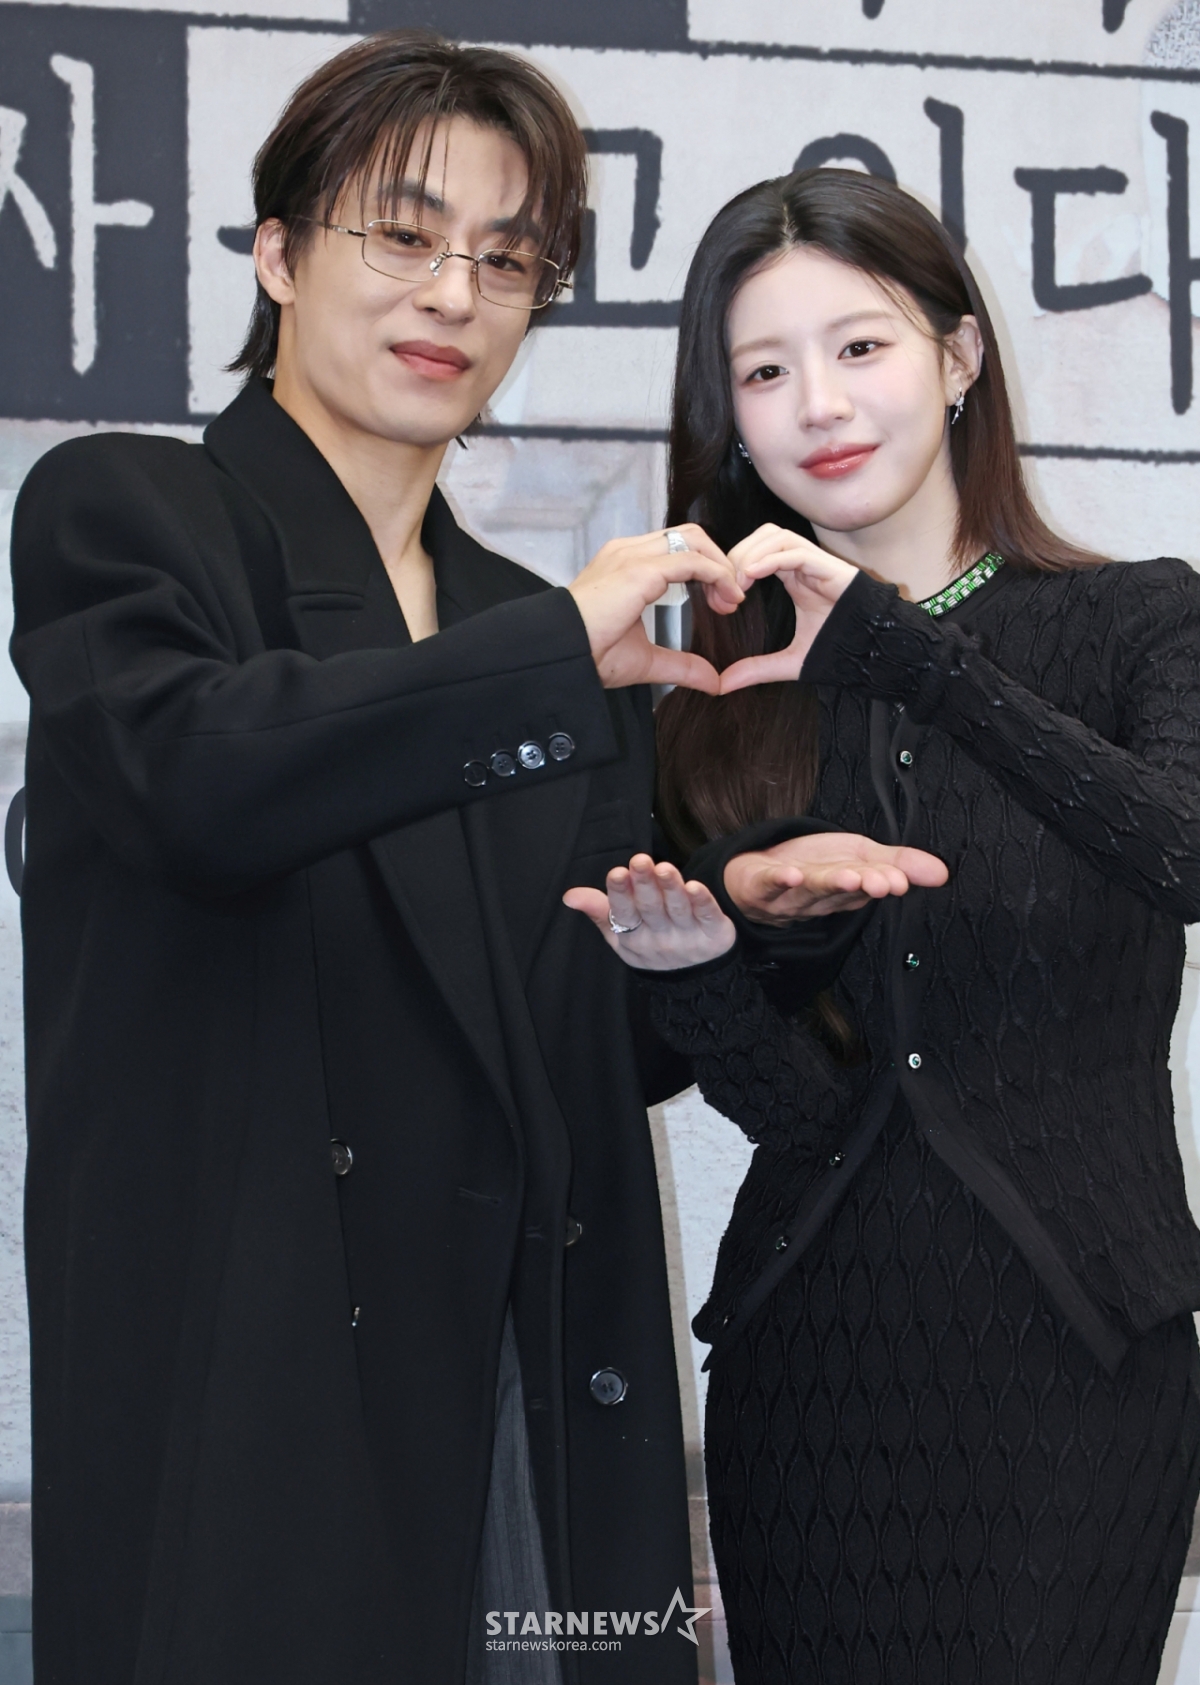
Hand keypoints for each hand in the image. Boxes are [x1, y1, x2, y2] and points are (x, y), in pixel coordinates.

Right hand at [563, 853, 736, 970]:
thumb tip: (570, 896)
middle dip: (644, 884)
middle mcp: (659, 939)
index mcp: (634, 938)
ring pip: (677, 909)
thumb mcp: (621, 935)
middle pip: (650, 908)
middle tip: (640, 860)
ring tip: (665, 868)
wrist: (696, 980)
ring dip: (671, 888)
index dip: (620, 894)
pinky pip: (707, 916)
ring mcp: (687, 938)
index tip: (617, 873)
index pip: (623, 914)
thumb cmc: (652, 945)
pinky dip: (702, 902)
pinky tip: (696, 886)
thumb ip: (599, 912)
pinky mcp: (714, 934)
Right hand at [569, 524, 742, 692]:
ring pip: (695, 540)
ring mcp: (634, 556)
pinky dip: (717, 574)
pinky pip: (692, 560)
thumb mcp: (646, 661)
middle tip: (731, 599)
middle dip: (719, 561)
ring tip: (731, 598)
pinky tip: (726, 597)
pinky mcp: (640, 569)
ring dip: (721, 566)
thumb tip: (713, 681)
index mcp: (626, 564)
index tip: (721, 603)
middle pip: (691, 535)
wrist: (561, 653)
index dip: (707, 569)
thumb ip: (681, 666)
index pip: (677, 548)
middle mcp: (629, 551)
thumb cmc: (589, 653)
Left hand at [719, 525, 857, 694]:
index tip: (722, 597)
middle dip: (739, 554)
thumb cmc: (840, 651)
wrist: (876, 654)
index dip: (735, 566)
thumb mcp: (790, 662)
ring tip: (739, 582)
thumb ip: (757, 669)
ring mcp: (819, 564)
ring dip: (753, 553)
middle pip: (764, 536)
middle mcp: (805, 566)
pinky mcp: (832, 569)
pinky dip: (772, 559)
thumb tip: (723, 685)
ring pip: (778, 536)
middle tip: (726, 586)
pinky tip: (753, 575)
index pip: (758, 552)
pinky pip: (797, 552)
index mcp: (795, 578)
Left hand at [725, 832, 948, 923]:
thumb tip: (944, 873)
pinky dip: (780, 880)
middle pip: (844, 890)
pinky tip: (790, 874)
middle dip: (864, 886)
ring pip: (813, 889)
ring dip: (831, 884)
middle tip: (882, 882)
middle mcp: (822, 895)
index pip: (870, 885)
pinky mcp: (761, 884)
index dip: (884, 881)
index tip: (900, 881)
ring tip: (849, 877)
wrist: (756, 877)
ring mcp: (790, 893)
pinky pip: (770, 884)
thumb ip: (900, 863)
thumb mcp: (861, 858)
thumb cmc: (814, 867)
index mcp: (848, 890)